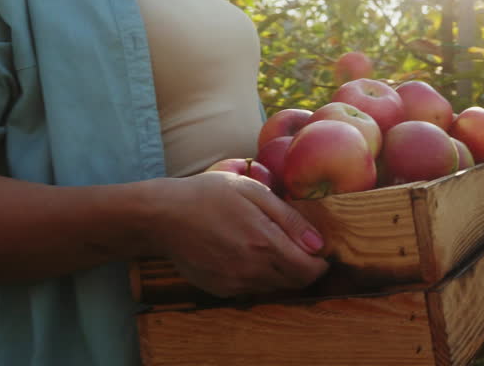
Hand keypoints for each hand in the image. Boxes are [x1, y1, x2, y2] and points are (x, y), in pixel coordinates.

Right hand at [143, 171, 328, 296]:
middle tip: (297, 248)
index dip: (320, 264)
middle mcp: (251, 269)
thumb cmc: (209, 195)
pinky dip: (257, 277)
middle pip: (294, 282)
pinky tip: (244, 254)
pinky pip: (251, 289)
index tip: (319, 252)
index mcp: (264, 242)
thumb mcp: (253, 192)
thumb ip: (289, 219)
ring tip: (267, 246)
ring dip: (280, 273)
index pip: (309, 270)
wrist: (163, 216)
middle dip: (303, 269)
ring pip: (273, 287)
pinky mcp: (220, 290)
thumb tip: (318, 244)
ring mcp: (234, 283)